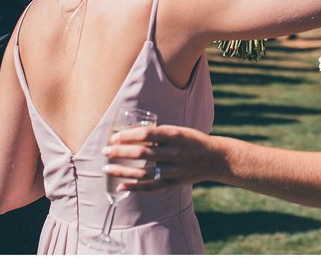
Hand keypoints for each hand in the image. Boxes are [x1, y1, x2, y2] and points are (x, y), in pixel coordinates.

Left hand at [102, 124, 219, 191]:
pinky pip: (151, 187)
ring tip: (106, 168)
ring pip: (143, 172)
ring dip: (122, 171)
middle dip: (120, 152)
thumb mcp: (179, 131)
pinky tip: (120, 187)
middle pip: (142, 153)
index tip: (114, 137)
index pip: (146, 135)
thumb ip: (159, 135)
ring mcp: (173, 170)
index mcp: (175, 135)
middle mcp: (174, 153)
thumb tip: (131, 136)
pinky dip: (134, 188)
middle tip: (105, 151)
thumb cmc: (193, 141)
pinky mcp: (173, 183)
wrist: (215, 158)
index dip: (128, 136)